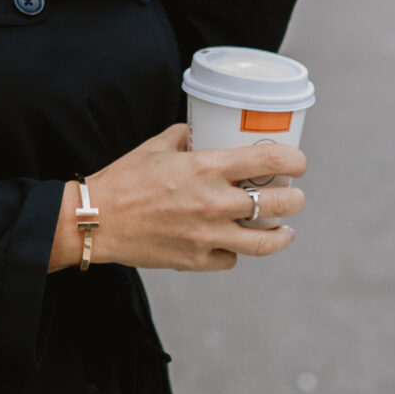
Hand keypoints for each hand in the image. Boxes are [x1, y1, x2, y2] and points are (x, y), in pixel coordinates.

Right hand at [48, 123, 304, 272]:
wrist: (96, 220)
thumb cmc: (124, 178)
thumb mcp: (157, 145)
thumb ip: (186, 137)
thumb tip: (202, 133)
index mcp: (206, 168)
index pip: (268, 162)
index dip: (293, 161)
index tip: (298, 163)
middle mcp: (213, 203)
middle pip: (278, 205)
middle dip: (295, 199)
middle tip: (295, 196)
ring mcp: (207, 236)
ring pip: (264, 242)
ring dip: (281, 235)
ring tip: (285, 230)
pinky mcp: (195, 260)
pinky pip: (231, 258)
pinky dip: (236, 250)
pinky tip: (235, 242)